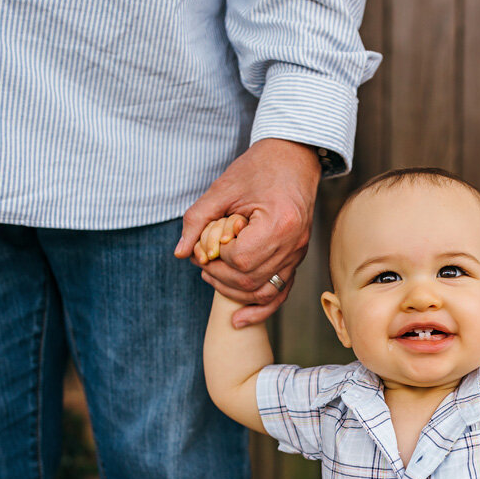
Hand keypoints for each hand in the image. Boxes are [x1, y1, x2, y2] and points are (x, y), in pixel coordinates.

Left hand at [174, 138, 321, 326]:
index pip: (240, 260)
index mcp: (278, 224)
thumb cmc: (259, 168)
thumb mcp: (222, 189)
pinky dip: (260, 309)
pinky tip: (240, 320)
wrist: (294, 158)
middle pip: (250, 281)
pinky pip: (280, 293)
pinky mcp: (296, 258)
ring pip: (264, 292)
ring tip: (212, 277)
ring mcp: (298, 254)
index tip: (206, 244)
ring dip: (233, 292)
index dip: (216, 258)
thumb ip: (198, 221)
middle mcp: (292, 244)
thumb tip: (182, 254)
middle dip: (219, 277)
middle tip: (203, 261)